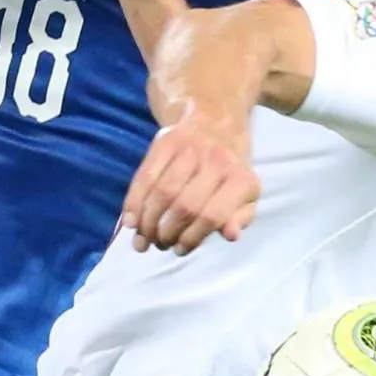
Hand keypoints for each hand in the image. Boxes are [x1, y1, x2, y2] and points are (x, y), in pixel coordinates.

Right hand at [121, 116, 257, 254]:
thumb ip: (239, 219)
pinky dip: (134, 202)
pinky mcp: (166, 140)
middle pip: (184, 206)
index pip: (212, 215)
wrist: (215, 126)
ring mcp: (191, 148)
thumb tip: (230, 235)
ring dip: (148, 221)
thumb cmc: (229, 174)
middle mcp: (218, 160)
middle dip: (167, 232)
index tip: (179, 249)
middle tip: (160, 244)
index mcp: (241, 179)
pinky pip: (145, 176)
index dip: (192, 238)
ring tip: (144, 237)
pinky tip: (130, 221)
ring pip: (162, 192)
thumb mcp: (245, 198)